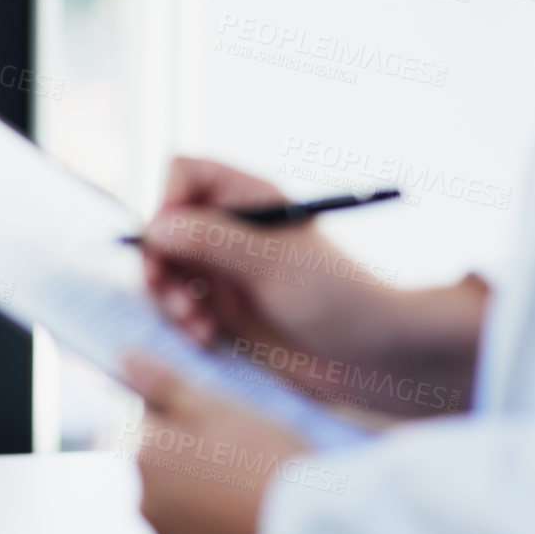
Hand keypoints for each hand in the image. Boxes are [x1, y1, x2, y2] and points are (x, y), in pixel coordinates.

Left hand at [121, 349, 310, 533]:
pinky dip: (209, 519)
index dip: (174, 413)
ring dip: (197, 488)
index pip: (139, 419)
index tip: (211, 422)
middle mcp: (143, 501)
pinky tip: (242, 511)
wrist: (309, 525)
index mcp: (143, 455)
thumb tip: (126, 357)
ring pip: (174, 497)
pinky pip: (190, 528)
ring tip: (244, 484)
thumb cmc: (264, 458)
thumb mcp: (214, 407)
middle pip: (156, 461)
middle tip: (236, 452)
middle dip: (186, 453)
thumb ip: (164, 383)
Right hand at [137, 156, 485, 416]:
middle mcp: (233, 229)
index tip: (167, 241)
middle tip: (165, 291)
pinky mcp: (227, 308)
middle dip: (160, 259)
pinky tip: (208, 337)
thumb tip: (156, 227)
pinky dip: (185, 321)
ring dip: (170, 296)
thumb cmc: (338, 299)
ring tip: (194, 323)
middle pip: (166, 224)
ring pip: (168, 268)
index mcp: (249, 199)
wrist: (378, 359)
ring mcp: (228, 269)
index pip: (185, 174)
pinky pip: (183, 305)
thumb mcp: (272, 265)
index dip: (167, 201)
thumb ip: (211, 241)